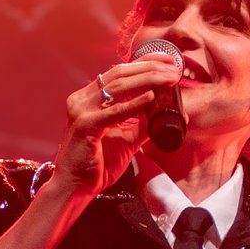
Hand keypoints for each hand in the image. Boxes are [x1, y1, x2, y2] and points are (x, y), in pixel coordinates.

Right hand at [52, 57, 179, 195]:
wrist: (75, 188)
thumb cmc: (97, 165)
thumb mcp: (126, 140)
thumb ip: (142, 124)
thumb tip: (167, 114)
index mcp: (89, 99)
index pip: (118, 72)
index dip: (144, 62)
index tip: (168, 60)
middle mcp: (83, 100)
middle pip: (120, 74)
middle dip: (150, 67)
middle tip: (174, 68)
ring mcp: (81, 111)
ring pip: (118, 87)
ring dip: (147, 80)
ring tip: (168, 78)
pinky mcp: (85, 126)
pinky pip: (113, 112)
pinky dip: (133, 104)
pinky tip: (151, 97)